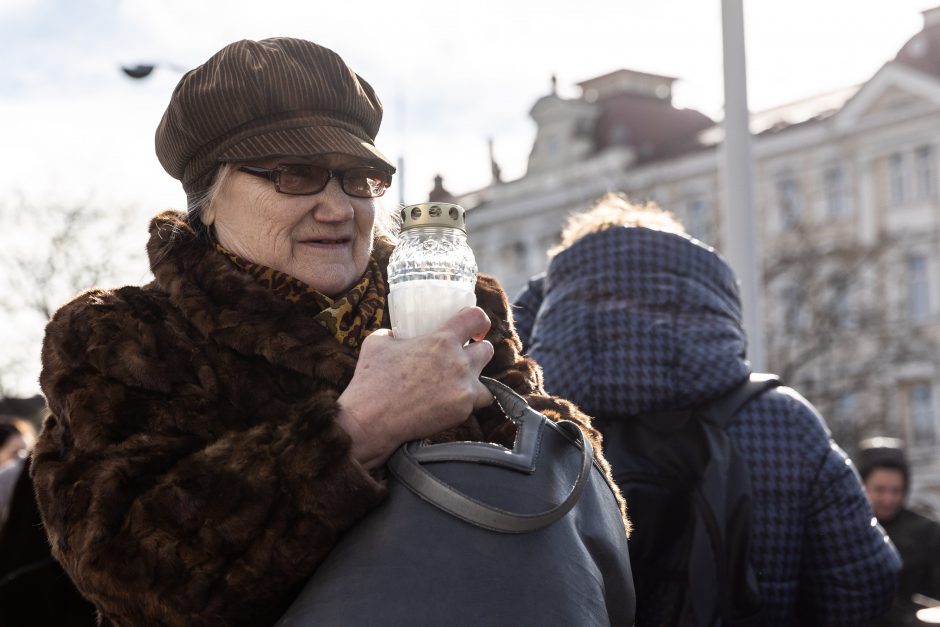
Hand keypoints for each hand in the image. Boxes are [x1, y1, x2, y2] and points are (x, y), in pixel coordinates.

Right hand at [337, 307, 494, 468]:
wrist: (371, 421)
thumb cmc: (371, 380)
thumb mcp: (376, 343)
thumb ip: (392, 334)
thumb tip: (396, 334)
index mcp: (441, 340)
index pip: (476, 317)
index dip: (480, 321)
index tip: (475, 330)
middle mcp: (459, 362)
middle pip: (487, 350)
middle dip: (476, 353)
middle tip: (461, 360)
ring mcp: (463, 389)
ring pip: (487, 382)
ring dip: (475, 381)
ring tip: (457, 386)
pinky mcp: (462, 412)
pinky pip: (476, 405)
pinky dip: (467, 404)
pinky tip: (450, 404)